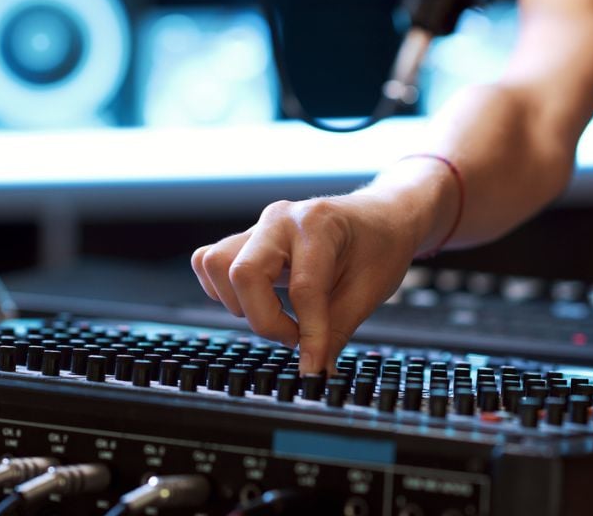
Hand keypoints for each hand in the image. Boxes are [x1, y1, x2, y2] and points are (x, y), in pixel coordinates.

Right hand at [191, 190, 420, 374]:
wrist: (381, 218)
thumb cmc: (380, 246)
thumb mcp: (369, 292)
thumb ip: (336, 333)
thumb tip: (315, 373)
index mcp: (319, 224)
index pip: (302, 287)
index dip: (308, 334)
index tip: (314, 366)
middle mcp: (282, 219)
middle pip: (243, 273)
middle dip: (265, 320)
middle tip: (296, 337)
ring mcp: (260, 226)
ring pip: (217, 265)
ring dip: (240, 304)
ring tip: (278, 316)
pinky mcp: (247, 239)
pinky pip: (211, 262)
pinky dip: (224, 290)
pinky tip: (258, 301)